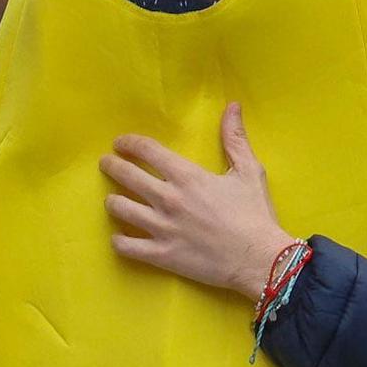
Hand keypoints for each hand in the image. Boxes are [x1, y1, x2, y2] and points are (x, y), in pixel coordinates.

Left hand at [101, 104, 296, 298]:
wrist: (259, 259)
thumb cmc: (255, 215)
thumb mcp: (249, 171)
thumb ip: (235, 138)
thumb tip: (232, 106)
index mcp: (187, 176)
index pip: (147, 150)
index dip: (129, 143)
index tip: (120, 143)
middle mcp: (168, 199)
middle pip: (126, 176)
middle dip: (111, 166)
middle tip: (106, 164)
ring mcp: (161, 228)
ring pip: (120, 209)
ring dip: (113, 201)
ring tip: (113, 200)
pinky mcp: (161, 255)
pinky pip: (126, 246)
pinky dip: (118, 240)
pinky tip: (119, 237)